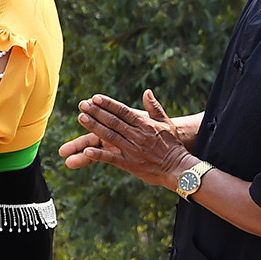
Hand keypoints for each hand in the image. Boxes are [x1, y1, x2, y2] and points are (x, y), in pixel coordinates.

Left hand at [66, 91, 191, 188]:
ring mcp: (132, 150)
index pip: (123, 111)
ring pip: (109, 136)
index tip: (95, 97)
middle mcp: (137, 135)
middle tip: (82, 105)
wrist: (179, 167)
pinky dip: (99, 155)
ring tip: (81, 118)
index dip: (108, 104)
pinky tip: (87, 151)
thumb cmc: (172, 145)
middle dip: (96, 112)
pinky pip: (112, 159)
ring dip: (94, 127)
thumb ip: (154, 107)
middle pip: (113, 121)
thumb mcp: (166, 123)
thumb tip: (147, 92)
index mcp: (144, 124)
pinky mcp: (130, 164)